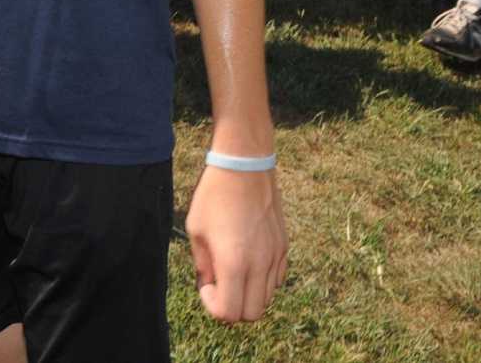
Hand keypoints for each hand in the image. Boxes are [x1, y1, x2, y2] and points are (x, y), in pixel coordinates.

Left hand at [186, 164, 287, 323]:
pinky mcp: (284, 246)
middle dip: (232, 306)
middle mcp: (260, 265)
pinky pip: (276, 279)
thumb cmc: (214, 195)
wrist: (244, 165)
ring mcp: (276, 256)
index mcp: (234, 263)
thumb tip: (210, 285)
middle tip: (218, 283)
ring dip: (248, 294)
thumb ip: (203, 265)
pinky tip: (247, 259)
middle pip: (252, 314)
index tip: (206, 284)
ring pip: (267, 298)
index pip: (229, 313)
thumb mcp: (196, 230)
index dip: (213, 306)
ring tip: (232, 269)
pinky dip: (262, 280)